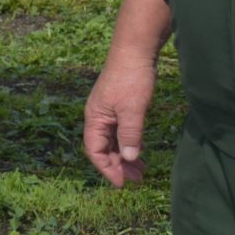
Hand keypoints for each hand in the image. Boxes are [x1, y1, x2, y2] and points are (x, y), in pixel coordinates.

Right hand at [83, 51, 157, 186]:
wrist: (135, 51)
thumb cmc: (131, 79)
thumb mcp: (132, 110)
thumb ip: (130, 135)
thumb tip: (128, 158)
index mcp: (95, 117)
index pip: (94, 150)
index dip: (107, 168)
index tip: (123, 183)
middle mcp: (98, 116)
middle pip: (102, 148)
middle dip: (117, 165)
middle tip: (137, 179)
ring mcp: (108, 111)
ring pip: (112, 140)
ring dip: (124, 156)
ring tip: (141, 169)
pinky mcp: (119, 106)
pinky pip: (119, 132)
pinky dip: (128, 143)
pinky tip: (140, 149)